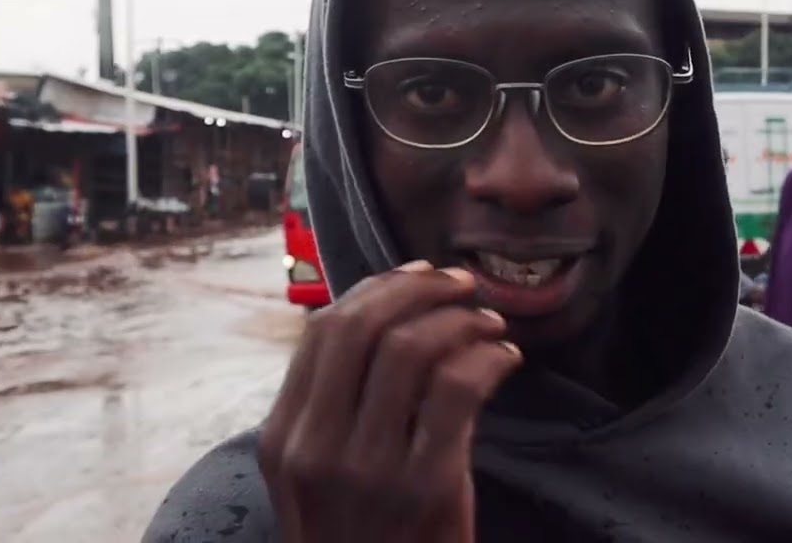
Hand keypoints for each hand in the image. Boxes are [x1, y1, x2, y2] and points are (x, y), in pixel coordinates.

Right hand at [258, 260, 521, 542]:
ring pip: (412, 348)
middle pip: (361, 326)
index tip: (418, 276)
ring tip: (490, 323)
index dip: (376, 288)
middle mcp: (316, 447)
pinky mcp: (426, 485)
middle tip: (461, 282)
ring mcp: (368, 468)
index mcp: (285, 438)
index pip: (322, 331)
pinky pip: (458, 386)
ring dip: (462, 319)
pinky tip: (506, 360)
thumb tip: (389, 320)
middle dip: (417, 288)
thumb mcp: (323, 478)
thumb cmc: (364, 538)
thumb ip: (337, 408)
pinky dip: (489, 357)